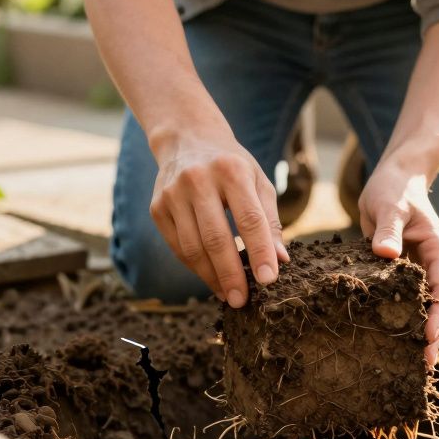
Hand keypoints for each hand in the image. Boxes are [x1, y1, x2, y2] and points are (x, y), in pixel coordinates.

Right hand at [149, 125, 287, 307]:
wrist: (187, 138)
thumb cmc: (232, 165)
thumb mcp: (258, 181)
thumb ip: (270, 220)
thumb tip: (281, 260)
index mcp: (231, 170)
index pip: (249, 220)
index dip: (260, 252)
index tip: (268, 280)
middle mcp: (198, 180)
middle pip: (216, 238)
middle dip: (231, 274)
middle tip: (243, 300)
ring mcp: (172, 194)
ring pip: (192, 248)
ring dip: (211, 277)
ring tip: (229, 294)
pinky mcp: (157, 207)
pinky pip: (177, 246)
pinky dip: (195, 267)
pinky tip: (210, 277)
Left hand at [358, 159, 438, 365]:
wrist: (393, 179)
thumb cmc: (393, 189)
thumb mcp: (390, 205)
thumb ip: (388, 229)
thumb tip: (385, 254)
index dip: (438, 315)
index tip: (428, 338)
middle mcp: (433, 264)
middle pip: (438, 306)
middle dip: (433, 335)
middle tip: (422, 366)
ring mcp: (418, 269)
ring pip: (422, 306)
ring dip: (417, 332)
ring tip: (409, 364)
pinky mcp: (401, 271)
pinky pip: (403, 299)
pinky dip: (400, 318)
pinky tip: (389, 340)